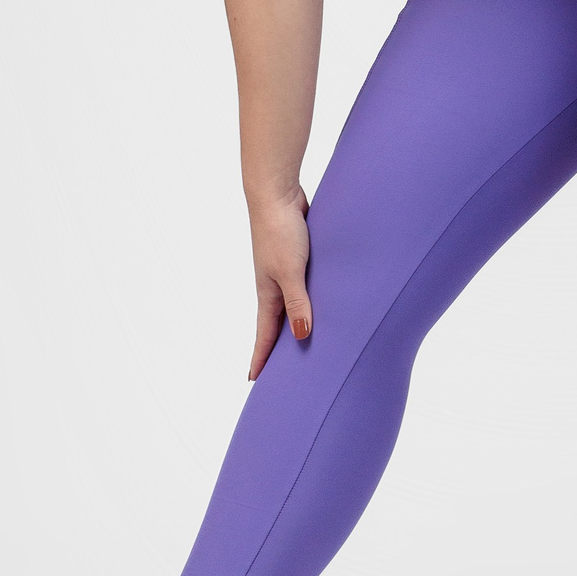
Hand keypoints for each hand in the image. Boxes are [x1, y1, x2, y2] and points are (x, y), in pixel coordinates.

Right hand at [247, 182, 312, 377]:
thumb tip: (302, 336)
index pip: (264, 335)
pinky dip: (309, 298)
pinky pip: (303, 285)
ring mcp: (284, 270)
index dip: (261, 358)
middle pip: (276, 324)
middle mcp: (273, 286)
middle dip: (277, 347)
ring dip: (295, 321)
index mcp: (268, 294)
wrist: (277, 194)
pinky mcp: (297, 256)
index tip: (254, 381)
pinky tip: (322, 300)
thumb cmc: (280, 232)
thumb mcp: (291, 272)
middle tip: (280, 372)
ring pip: (291, 304)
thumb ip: (298, 303)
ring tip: (304, 341)